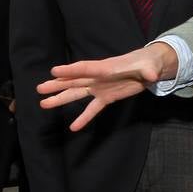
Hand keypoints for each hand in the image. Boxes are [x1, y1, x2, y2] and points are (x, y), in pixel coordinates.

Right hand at [36, 42, 178, 131]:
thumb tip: (152, 75)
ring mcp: (100, 87)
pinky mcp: (106, 97)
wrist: (150, 68)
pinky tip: (73, 128)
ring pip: (76, 93)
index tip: (54, 71)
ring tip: (43, 103)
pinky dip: (83, 118)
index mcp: (105, 68)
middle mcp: (98, 77)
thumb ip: (148, 70)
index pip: (85, 68)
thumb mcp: (149, 66)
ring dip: (60, 98)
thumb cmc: (147, 63)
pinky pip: (92, 109)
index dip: (70, 70)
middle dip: (57, 85)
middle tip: (39, 89)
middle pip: (73, 81)